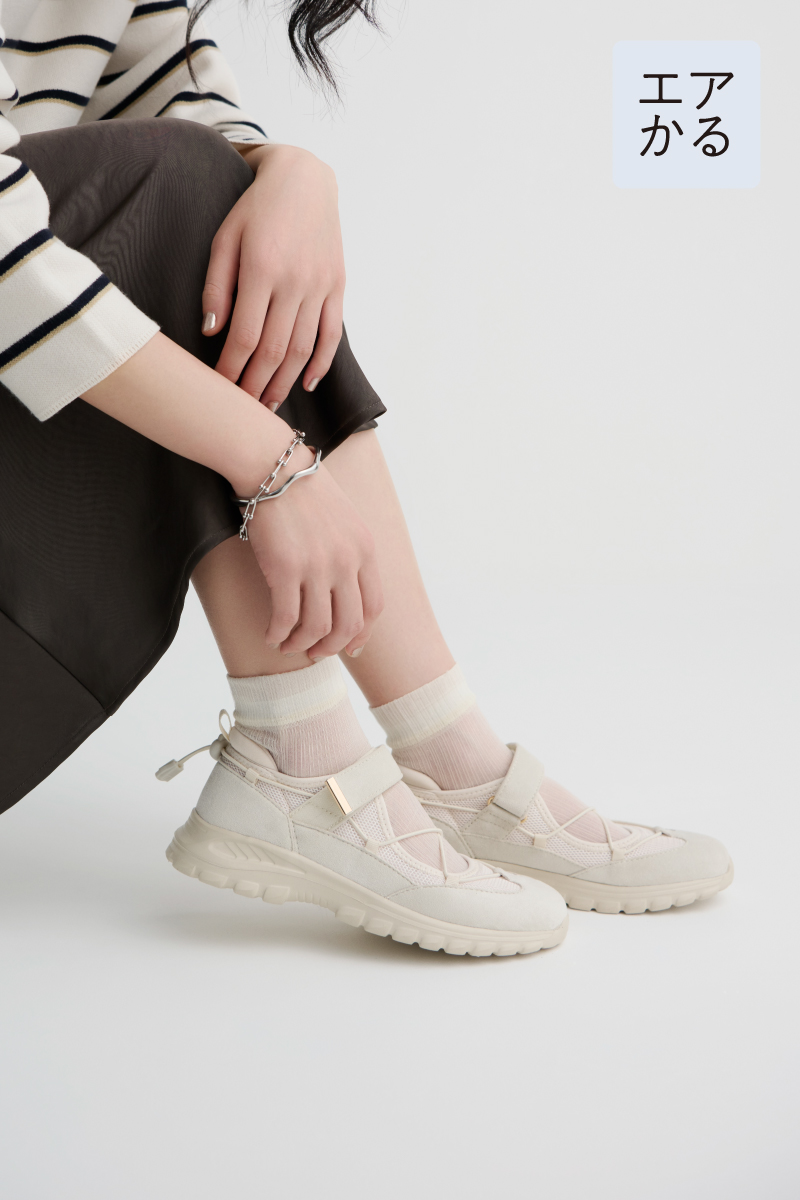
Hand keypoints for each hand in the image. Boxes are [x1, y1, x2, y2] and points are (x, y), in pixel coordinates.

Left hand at [203, 144, 344, 409]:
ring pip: (302, 349)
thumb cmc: (256, 210)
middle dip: (256, 386)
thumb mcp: (224, 238)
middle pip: (273, 350)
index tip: (218, 389)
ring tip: (269, 405)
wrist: (304, 181)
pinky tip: (305, 384)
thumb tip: (212, 331)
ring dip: (284, 383)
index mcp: (261, 269)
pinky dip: (320, 364)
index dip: (231, 370)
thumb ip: (216, 285)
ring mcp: (320, 286)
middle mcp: (294, 281)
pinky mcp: (337, 287)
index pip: (243, 336)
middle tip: (242, 410)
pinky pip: (331, 334)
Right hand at [246, 451, 383, 658]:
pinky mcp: (285, 569)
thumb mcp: (344, 519)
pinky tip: (270, 635)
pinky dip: (278, 634)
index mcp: (365, 549)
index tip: (348, 647)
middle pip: (348, 624)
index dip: (361, 634)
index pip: (374, 607)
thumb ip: (351, 552)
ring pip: (316, 628)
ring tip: (287, 646)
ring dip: (301, 645)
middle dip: (331, 647)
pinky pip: (285, 618)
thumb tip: (345, 589)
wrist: (273, 466)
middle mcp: (347, 562)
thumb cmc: (303, 490)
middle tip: (315, 652)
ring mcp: (317, 566)